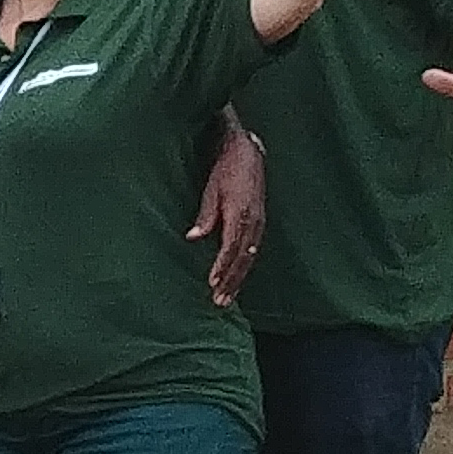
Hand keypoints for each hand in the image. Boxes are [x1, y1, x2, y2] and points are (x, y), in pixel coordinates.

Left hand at [188, 121, 266, 304]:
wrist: (247, 153)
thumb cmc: (225, 171)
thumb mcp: (210, 190)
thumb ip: (205, 216)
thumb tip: (192, 238)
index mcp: (240, 213)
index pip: (231, 247)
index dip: (222, 266)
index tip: (212, 283)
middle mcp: (254, 221)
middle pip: (243, 258)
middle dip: (231, 280)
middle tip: (219, 301)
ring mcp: (260, 222)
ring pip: (250, 256)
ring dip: (238, 277)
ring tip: (226, 296)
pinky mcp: (260, 221)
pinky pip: (253, 249)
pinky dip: (244, 265)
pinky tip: (236, 277)